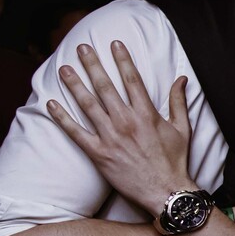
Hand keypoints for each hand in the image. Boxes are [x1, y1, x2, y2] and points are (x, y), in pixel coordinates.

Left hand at [45, 41, 195, 211]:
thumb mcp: (183, 129)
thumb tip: (181, 79)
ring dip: (74, 85)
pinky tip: (51, 104)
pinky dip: (62, 118)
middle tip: (81, 48)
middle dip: (92, 64)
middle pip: (105, 86)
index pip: (132, 79)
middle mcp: (126, 122)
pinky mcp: (99, 154)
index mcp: (147, 114)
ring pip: (87, 105)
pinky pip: (76, 133)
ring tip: (63, 69)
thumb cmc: (175, 162)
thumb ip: (178, 102)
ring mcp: (110, 138)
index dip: (122, 59)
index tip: (114, 43)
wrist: (166, 192)